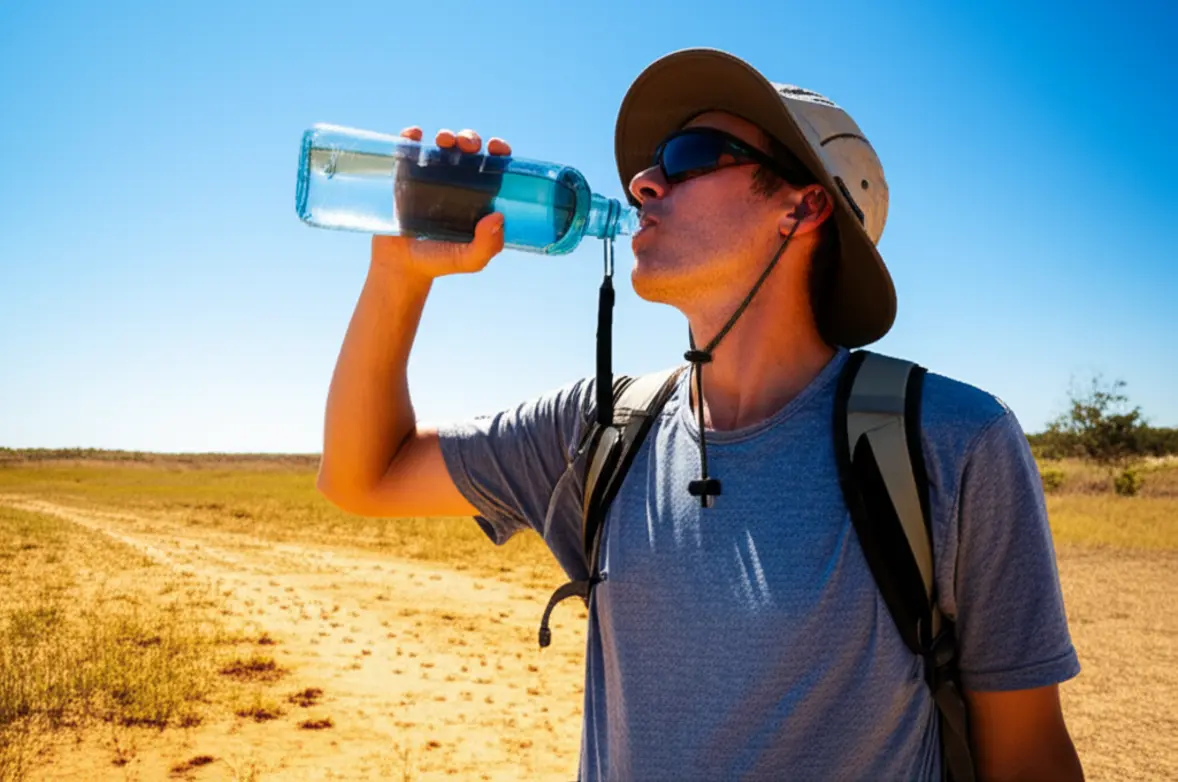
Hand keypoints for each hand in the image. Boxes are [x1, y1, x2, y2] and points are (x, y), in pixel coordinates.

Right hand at [373, 127, 513, 279]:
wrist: (401, 266)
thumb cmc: (440, 262)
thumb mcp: (469, 260)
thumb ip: (487, 246)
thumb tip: (497, 216)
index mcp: (479, 195)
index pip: (494, 165)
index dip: (499, 151)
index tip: (496, 147)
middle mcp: (457, 181)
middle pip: (468, 149)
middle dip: (470, 139)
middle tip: (466, 145)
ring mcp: (430, 176)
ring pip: (442, 145)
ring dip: (446, 136)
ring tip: (443, 141)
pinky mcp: (405, 175)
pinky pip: (409, 149)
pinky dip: (411, 137)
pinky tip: (415, 135)